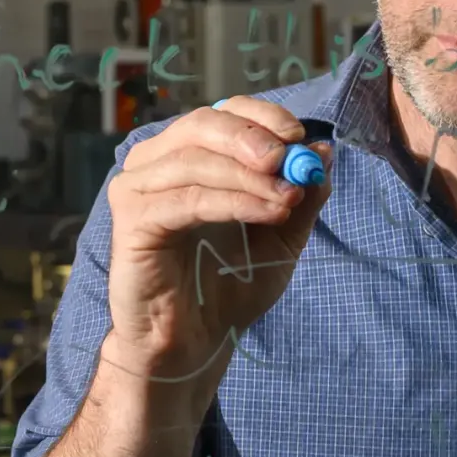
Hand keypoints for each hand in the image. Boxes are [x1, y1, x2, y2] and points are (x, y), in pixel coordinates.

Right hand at [102, 96, 331, 388]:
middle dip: (252, 138)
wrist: (192, 343)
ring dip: (250, 176)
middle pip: (202, 125)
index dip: (261, 117)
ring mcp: (136, 190)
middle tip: (290, 158)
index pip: (221, 113)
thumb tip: (324, 151)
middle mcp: (153, 163)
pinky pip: (187, 199)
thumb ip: (299, 195)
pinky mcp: (131, 222)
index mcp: (185, 156)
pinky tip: (268, 212)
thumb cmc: (228, 286)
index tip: (299, 136)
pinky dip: (233, 201)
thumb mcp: (279, 235)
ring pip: (196, 161)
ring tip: (288, 198)